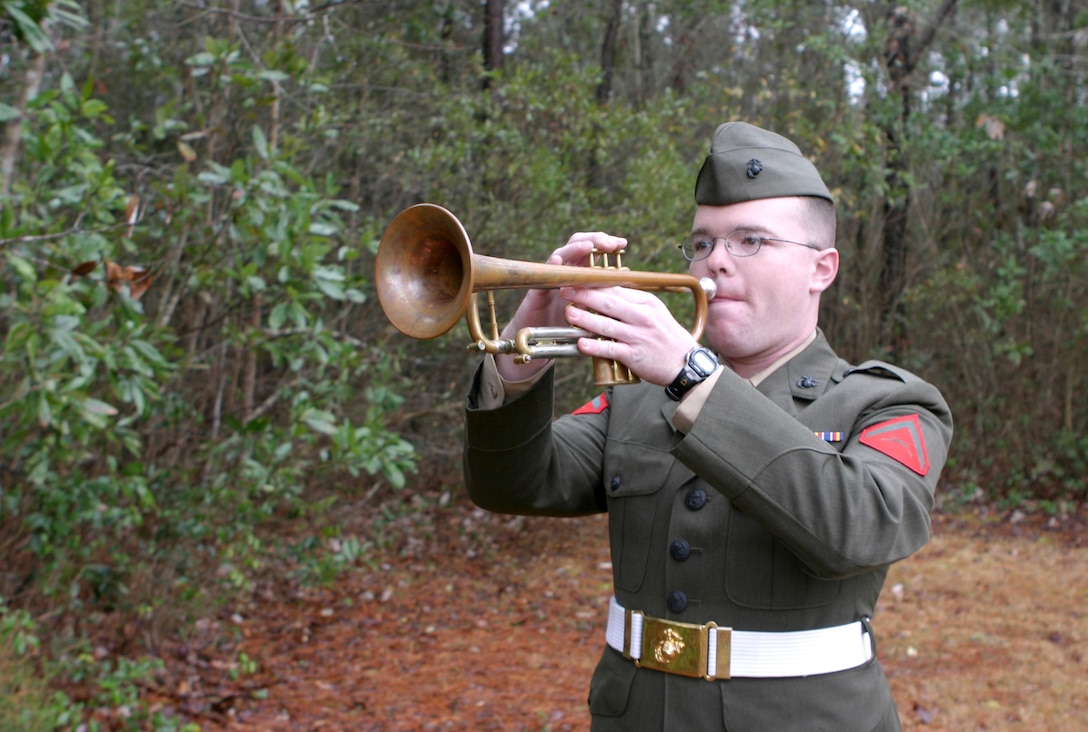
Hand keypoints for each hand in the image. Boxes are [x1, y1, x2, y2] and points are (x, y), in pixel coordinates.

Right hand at [495, 231, 627, 381]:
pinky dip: (550, 266)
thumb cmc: (567, 322)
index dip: (606, 243)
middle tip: (609, 243)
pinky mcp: (537, 290)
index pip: (593, 250)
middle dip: (594, 240)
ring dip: (574, 249)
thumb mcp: (590, 306)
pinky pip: (543, 275)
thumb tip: (628, 280)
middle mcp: (565, 271)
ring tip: (588, 246)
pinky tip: (557, 262)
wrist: (541, 340)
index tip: (622, 244)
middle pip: (577, 244)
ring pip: (560, 254)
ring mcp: (550, 278)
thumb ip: (604, 292)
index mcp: (580, 272)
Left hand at [561, 284, 698, 385]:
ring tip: (569, 313)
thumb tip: (608, 290)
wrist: (686, 363)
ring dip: (585, 318)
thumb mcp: (655, 312)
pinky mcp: (634, 356)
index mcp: (646, 303)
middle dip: (585, 296)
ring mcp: (638, 336)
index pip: (616, 290)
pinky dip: (595, 347)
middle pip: (609, 303)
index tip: (577, 280)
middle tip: (565, 291)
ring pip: (607, 325)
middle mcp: (642, 317)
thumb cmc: (666, 336)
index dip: (594, 285)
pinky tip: (581, 343)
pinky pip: (611, 349)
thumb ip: (633, 302)